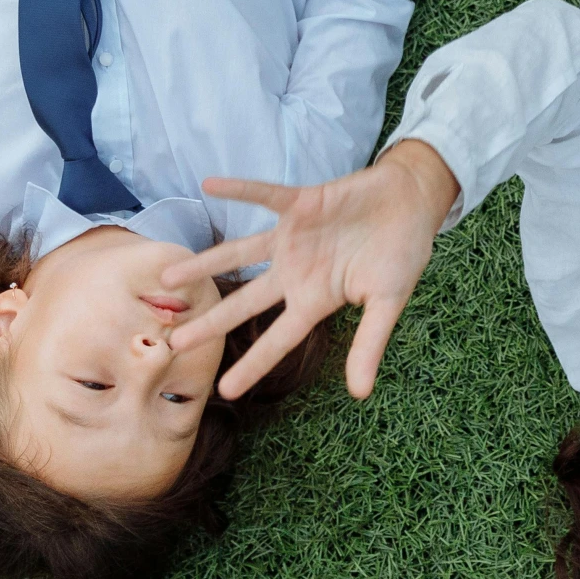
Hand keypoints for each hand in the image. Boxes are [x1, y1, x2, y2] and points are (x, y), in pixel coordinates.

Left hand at [159, 140, 461, 400]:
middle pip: (245, 302)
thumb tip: (359, 394)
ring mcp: (294, 237)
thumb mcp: (389, 302)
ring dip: (205, 263)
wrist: (412, 203)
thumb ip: (370, 343)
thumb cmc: (403, 254)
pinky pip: (265, 195)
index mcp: (317, 299)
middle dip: (211, 323)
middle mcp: (296, 271)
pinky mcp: (301, 203)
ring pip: (239, 253)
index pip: (279, 338)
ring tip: (167, 277)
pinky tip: (209, 184)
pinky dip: (240, 190)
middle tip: (172, 345)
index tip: (225, 392)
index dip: (253, 364)